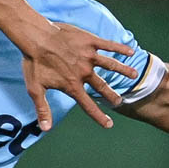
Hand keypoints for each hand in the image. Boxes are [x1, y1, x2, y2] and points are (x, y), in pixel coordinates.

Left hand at [21, 21, 139, 131]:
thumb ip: (43, 109)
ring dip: (124, 70)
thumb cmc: (34, 63)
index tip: (109, 125)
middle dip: (112, 95)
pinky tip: (131, 51)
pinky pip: (109, 45)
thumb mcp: (35, 89)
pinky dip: (120, 48)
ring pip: (111, 65)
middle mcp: (84, 72)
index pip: (88, 105)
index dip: (99, 117)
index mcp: (72, 85)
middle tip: (119, 101)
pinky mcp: (90, 41)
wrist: (36, 37)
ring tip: (134, 75)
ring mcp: (89, 56)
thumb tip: (46, 129)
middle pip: (103, 87)